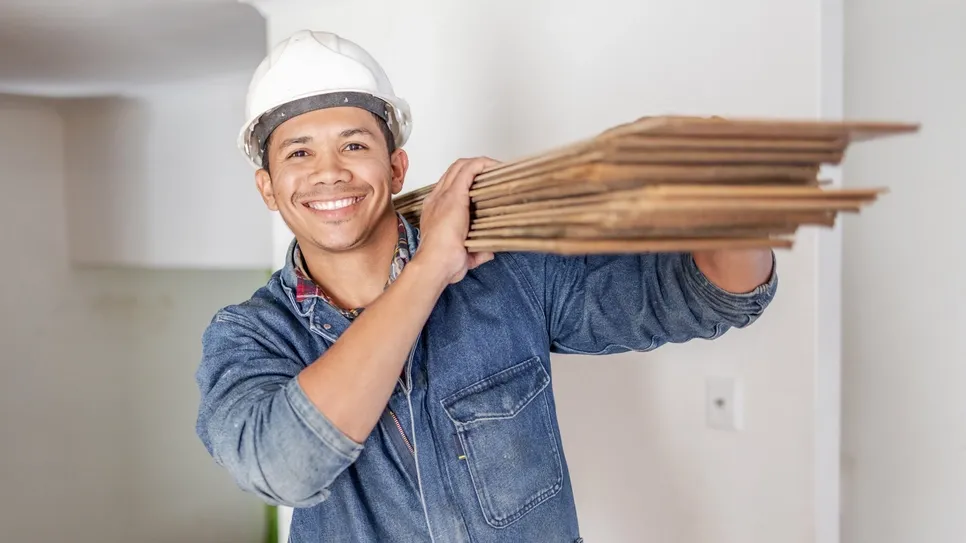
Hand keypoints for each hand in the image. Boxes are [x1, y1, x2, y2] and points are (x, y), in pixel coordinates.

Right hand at [415, 157, 499, 284]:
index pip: (450, 185)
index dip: (468, 180)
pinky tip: (496, 168)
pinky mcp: (455, 195)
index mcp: (435, 210)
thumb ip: (474, 251)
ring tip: (498, 170)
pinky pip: (469, 169)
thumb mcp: (462, 255)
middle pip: (455, 171)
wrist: (435, 265)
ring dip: (481, 165)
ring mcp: (444, 195)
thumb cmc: (443, 263)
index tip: (485, 185)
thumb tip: (487, 251)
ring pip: (461, 166)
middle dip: (476, 168)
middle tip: (495, 175)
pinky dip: (483, 164)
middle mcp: (437, 199)